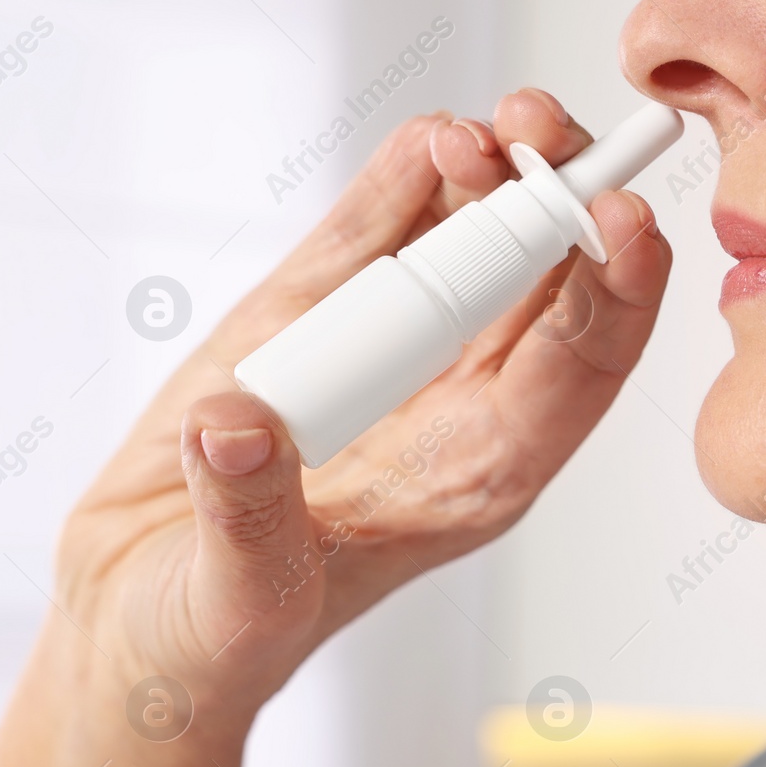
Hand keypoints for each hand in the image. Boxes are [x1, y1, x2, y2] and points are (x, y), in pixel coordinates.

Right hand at [0, 89, 672, 766]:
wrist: (144, 613)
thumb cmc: (217, 633)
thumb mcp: (238, 601)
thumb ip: (248, 518)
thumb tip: (238, 427)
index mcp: (479, 476)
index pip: (577, 373)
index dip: (614, 295)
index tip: (620, 223)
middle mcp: (457, 402)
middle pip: (549, 287)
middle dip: (563, 202)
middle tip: (540, 135)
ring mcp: (389, 351)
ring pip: (472, 243)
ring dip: (490, 178)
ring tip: (475, 133)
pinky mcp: (313, 318)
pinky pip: (375, 237)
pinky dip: (403, 185)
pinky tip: (428, 141)